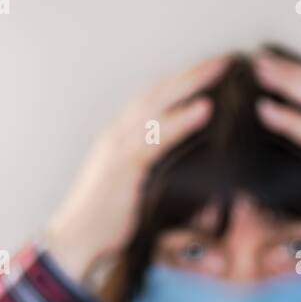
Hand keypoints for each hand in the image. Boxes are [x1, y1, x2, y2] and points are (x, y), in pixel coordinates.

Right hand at [44, 56, 226, 288]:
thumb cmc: (105, 224)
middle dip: (192, 72)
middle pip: (159, 91)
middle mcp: (117, 134)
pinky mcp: (124, 167)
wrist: (75, 243)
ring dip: (191, 83)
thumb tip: (195, 194)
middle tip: (225, 57)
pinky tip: (205, 108)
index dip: (180, 81)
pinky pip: (157, 138)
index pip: (153, 98)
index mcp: (119, 137)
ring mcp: (118, 147)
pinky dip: (181, 120)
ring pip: (158, 104)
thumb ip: (160, 186)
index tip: (210, 68)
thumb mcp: (135, 197)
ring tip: (221, 67)